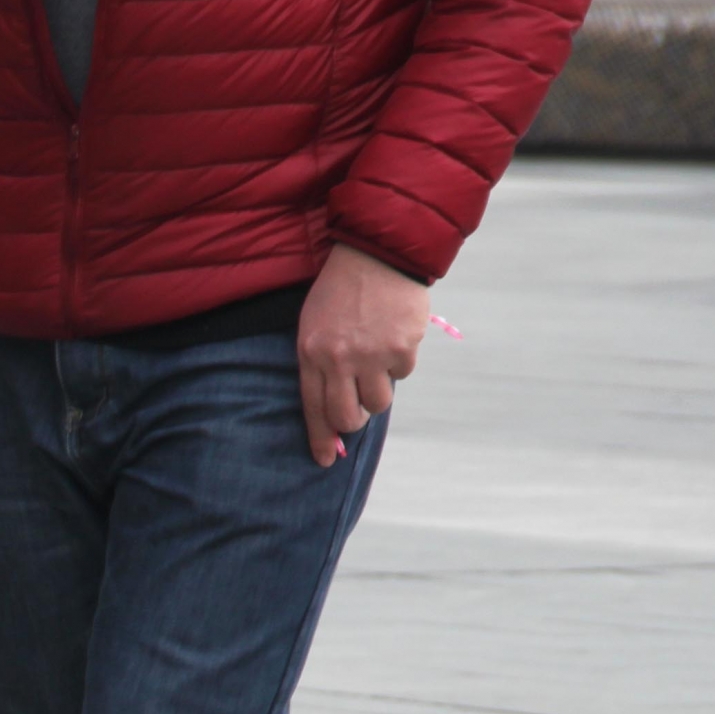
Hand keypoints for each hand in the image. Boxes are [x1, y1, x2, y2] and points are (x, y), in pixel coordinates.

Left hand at [296, 242, 427, 465]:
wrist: (377, 253)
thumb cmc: (341, 291)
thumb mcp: (314, 324)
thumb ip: (321, 363)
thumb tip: (335, 404)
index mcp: (311, 353)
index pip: (313, 408)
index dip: (321, 438)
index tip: (325, 460)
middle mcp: (339, 359)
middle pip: (348, 417)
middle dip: (354, 421)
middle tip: (360, 408)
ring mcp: (371, 355)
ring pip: (379, 402)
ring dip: (379, 389)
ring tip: (376, 360)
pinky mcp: (401, 347)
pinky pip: (403, 373)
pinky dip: (400, 360)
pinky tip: (393, 335)